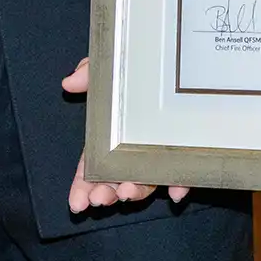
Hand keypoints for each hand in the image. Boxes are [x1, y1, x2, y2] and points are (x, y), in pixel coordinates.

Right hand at [61, 57, 189, 211]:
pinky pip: (184, 173)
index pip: (94, 164)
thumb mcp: (116, 65)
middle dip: (106, 192)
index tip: (77, 202)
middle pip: (116, 177)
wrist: (192, 57)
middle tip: (100, 199)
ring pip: (146, 180)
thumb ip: (92, 73)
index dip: (83, 184)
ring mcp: (161, 152)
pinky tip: (175, 190)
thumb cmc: (145, 66)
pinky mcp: (188, 152)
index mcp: (114, 133)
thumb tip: (68, 82)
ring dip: (137, 191)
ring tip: (127, 192)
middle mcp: (136, 146)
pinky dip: (179, 184)